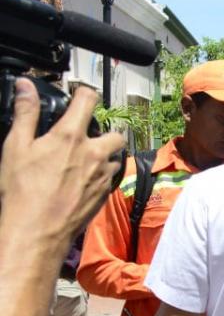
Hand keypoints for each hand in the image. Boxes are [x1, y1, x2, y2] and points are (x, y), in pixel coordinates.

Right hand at [0, 78, 124, 240]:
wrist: (38, 230)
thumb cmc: (22, 189)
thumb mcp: (16, 146)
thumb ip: (25, 113)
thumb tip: (25, 85)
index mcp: (71, 136)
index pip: (89, 101)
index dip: (84, 94)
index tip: (79, 96)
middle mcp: (94, 153)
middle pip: (115, 133)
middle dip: (105, 131)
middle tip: (86, 135)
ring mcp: (103, 175)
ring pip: (116, 157)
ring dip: (106, 154)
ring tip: (85, 159)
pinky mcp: (105, 194)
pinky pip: (111, 178)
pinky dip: (102, 174)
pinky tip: (84, 179)